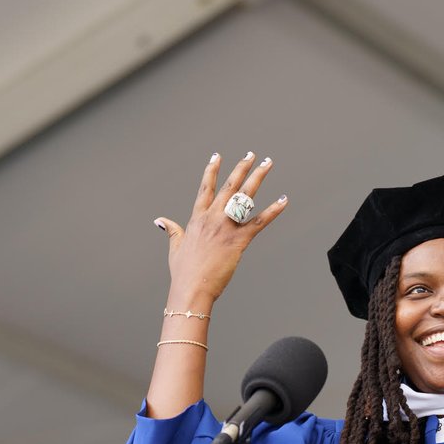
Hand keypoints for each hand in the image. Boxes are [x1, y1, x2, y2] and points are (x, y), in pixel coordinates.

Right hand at [154, 151, 287, 307]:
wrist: (191, 288)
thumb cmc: (183, 271)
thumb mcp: (175, 247)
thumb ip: (172, 230)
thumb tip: (160, 220)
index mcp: (197, 218)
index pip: (206, 188)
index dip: (212, 170)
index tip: (217, 156)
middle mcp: (212, 218)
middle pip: (229, 186)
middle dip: (241, 168)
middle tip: (252, 155)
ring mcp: (225, 228)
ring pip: (245, 197)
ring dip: (258, 178)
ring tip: (268, 164)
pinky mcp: (238, 241)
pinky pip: (259, 222)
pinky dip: (273, 210)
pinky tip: (283, 200)